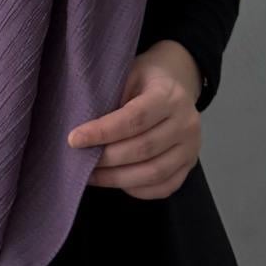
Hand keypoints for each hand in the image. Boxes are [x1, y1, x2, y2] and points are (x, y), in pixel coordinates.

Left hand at [67, 39, 202, 199]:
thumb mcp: (128, 75)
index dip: (103, 131)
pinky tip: (115, 182)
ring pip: (154, 172)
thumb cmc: (144, 81)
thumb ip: (112, 98)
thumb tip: (82, 130)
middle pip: (143, 148)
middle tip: (79, 159)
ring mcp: (191, 148)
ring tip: (91, 175)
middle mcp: (186, 123)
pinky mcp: (189, 166)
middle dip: (106, 158)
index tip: (74, 139)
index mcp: (169, 96)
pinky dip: (136, 190)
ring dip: (117, 178)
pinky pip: (163, 187)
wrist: (177, 85)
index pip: (135, 118)